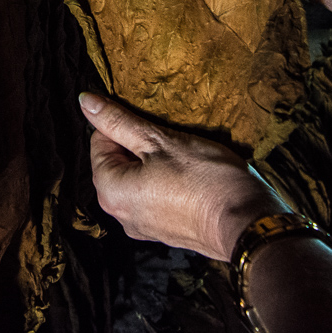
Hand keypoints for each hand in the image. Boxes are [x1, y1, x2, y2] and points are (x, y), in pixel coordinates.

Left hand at [80, 92, 288, 260]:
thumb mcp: (159, 140)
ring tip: (183, 157)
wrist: (245, 223)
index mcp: (109, 191)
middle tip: (169, 138)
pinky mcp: (166, 231)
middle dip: (140, 146)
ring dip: (156, 163)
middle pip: (117, 163)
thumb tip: (86, 101)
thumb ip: (119, 121)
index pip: (99, 142)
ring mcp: (143, 226)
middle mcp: (119, 214)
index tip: (153, 124)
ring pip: (138, 180)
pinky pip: (155, 198)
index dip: (125, 126)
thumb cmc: (204, 180)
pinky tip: (191, 177)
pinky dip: (167, 183)